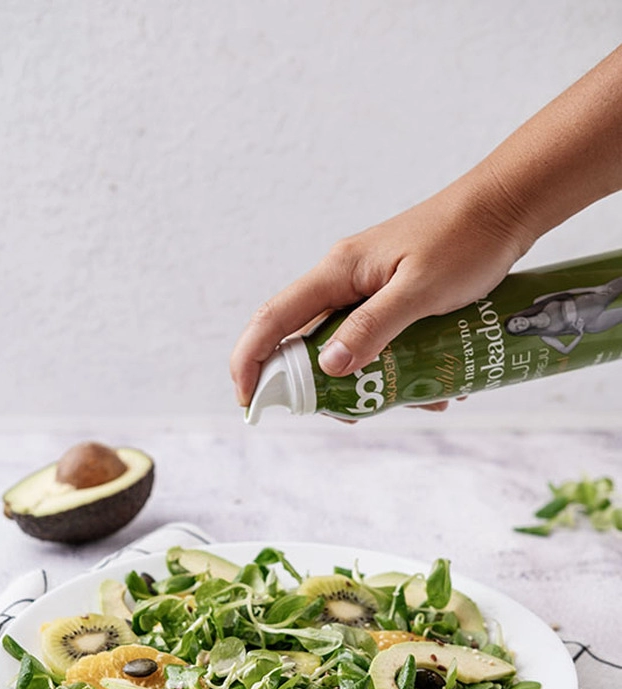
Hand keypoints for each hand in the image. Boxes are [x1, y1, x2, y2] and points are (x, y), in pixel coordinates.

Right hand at [230, 168, 530, 406]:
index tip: (249, 403)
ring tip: (414, 400)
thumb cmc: (466, 240)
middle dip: (321, 387)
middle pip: (305, 343)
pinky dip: (397, 367)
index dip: (251, 362)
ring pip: (346, 347)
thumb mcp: (420, 291)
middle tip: (352, 415)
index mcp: (337, 272)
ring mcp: (367, 289)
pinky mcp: (392, 297)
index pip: (272, 320)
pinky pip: (378, 340)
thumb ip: (373, 327)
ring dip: (370, 382)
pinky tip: (434, 380)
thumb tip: (329, 367)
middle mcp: (343, 280)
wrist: (506, 206)